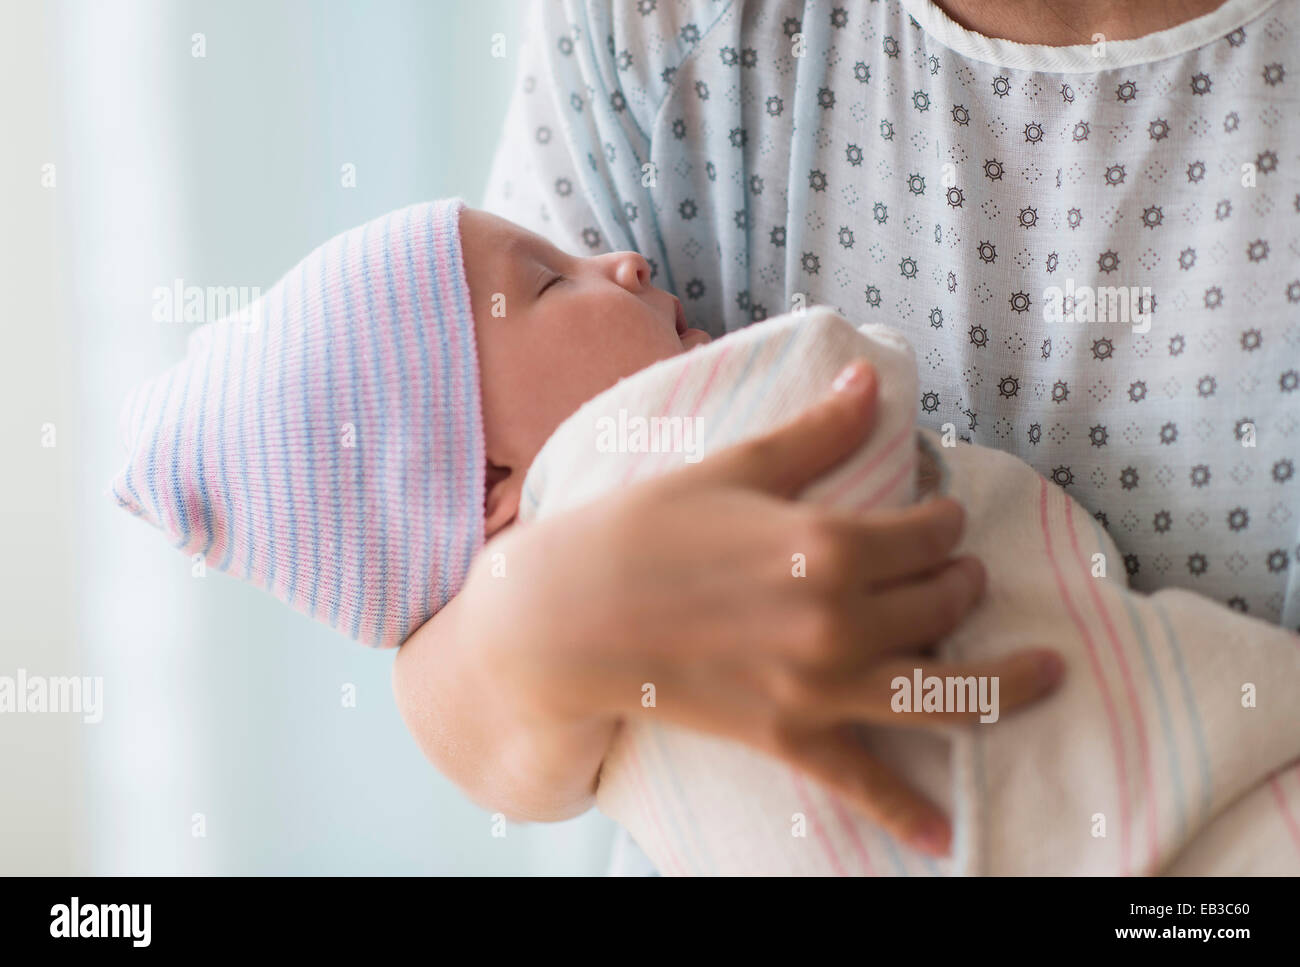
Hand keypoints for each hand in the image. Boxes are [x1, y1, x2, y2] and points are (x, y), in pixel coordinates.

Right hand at [453, 360, 1063, 854]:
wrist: (567, 618)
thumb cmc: (643, 531)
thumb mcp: (734, 469)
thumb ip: (816, 433)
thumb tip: (871, 380)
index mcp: (827, 543)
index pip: (931, 533)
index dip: (945, 520)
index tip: (938, 517)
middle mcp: (838, 619)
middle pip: (944, 602)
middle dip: (961, 581)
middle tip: (954, 571)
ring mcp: (818, 686)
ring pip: (944, 690)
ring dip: (1006, 681)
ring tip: (1048, 672)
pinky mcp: (788, 737)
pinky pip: (862, 781)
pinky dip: (907, 813)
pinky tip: (944, 838)